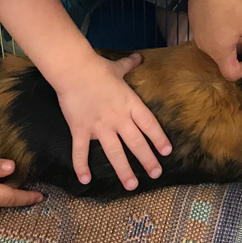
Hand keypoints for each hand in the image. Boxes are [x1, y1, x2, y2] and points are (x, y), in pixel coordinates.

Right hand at [54, 51, 171, 189]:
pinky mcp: (81, 130)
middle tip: (156, 174)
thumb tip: (139, 57)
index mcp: (130, 104)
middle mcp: (118, 118)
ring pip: (114, 152)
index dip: (159, 139)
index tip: (166, 152)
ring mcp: (99, 126)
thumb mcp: (118, 68)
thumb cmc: (97, 68)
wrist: (74, 70)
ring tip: (132, 185)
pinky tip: (85, 180)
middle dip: (147, 160)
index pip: (149, 125)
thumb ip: (130, 65)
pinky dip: (82, 166)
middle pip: (136, 143)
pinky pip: (81, 152)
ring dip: (124, 170)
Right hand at [189, 0, 241, 79]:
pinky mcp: (194, 22)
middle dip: (238, 52)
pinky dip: (218, 31)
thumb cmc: (232, 8)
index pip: (231, 74)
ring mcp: (197, 35)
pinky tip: (224, 15)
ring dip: (228, 41)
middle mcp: (205, 47)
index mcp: (219, 52)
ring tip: (236, 25)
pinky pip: (208, 34)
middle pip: (222, 59)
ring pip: (215, 45)